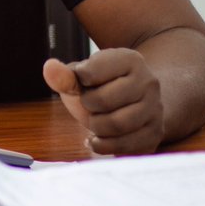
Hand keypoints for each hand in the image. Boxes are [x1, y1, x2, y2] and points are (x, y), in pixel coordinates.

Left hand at [43, 49, 163, 154]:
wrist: (133, 103)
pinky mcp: (154, 134)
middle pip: (103, 101)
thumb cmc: (102, 88)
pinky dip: (104, 145)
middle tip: (90, 104)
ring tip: (96, 121)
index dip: (81, 81)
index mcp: (130, 59)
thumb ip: (64, 75)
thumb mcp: (82, 79)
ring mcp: (155, 109)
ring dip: (96, 126)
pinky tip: (99, 138)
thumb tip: (49, 67)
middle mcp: (148, 82)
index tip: (87, 81)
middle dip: (87, 105)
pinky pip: (124, 146)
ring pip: (116, 125)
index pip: (91, 72)